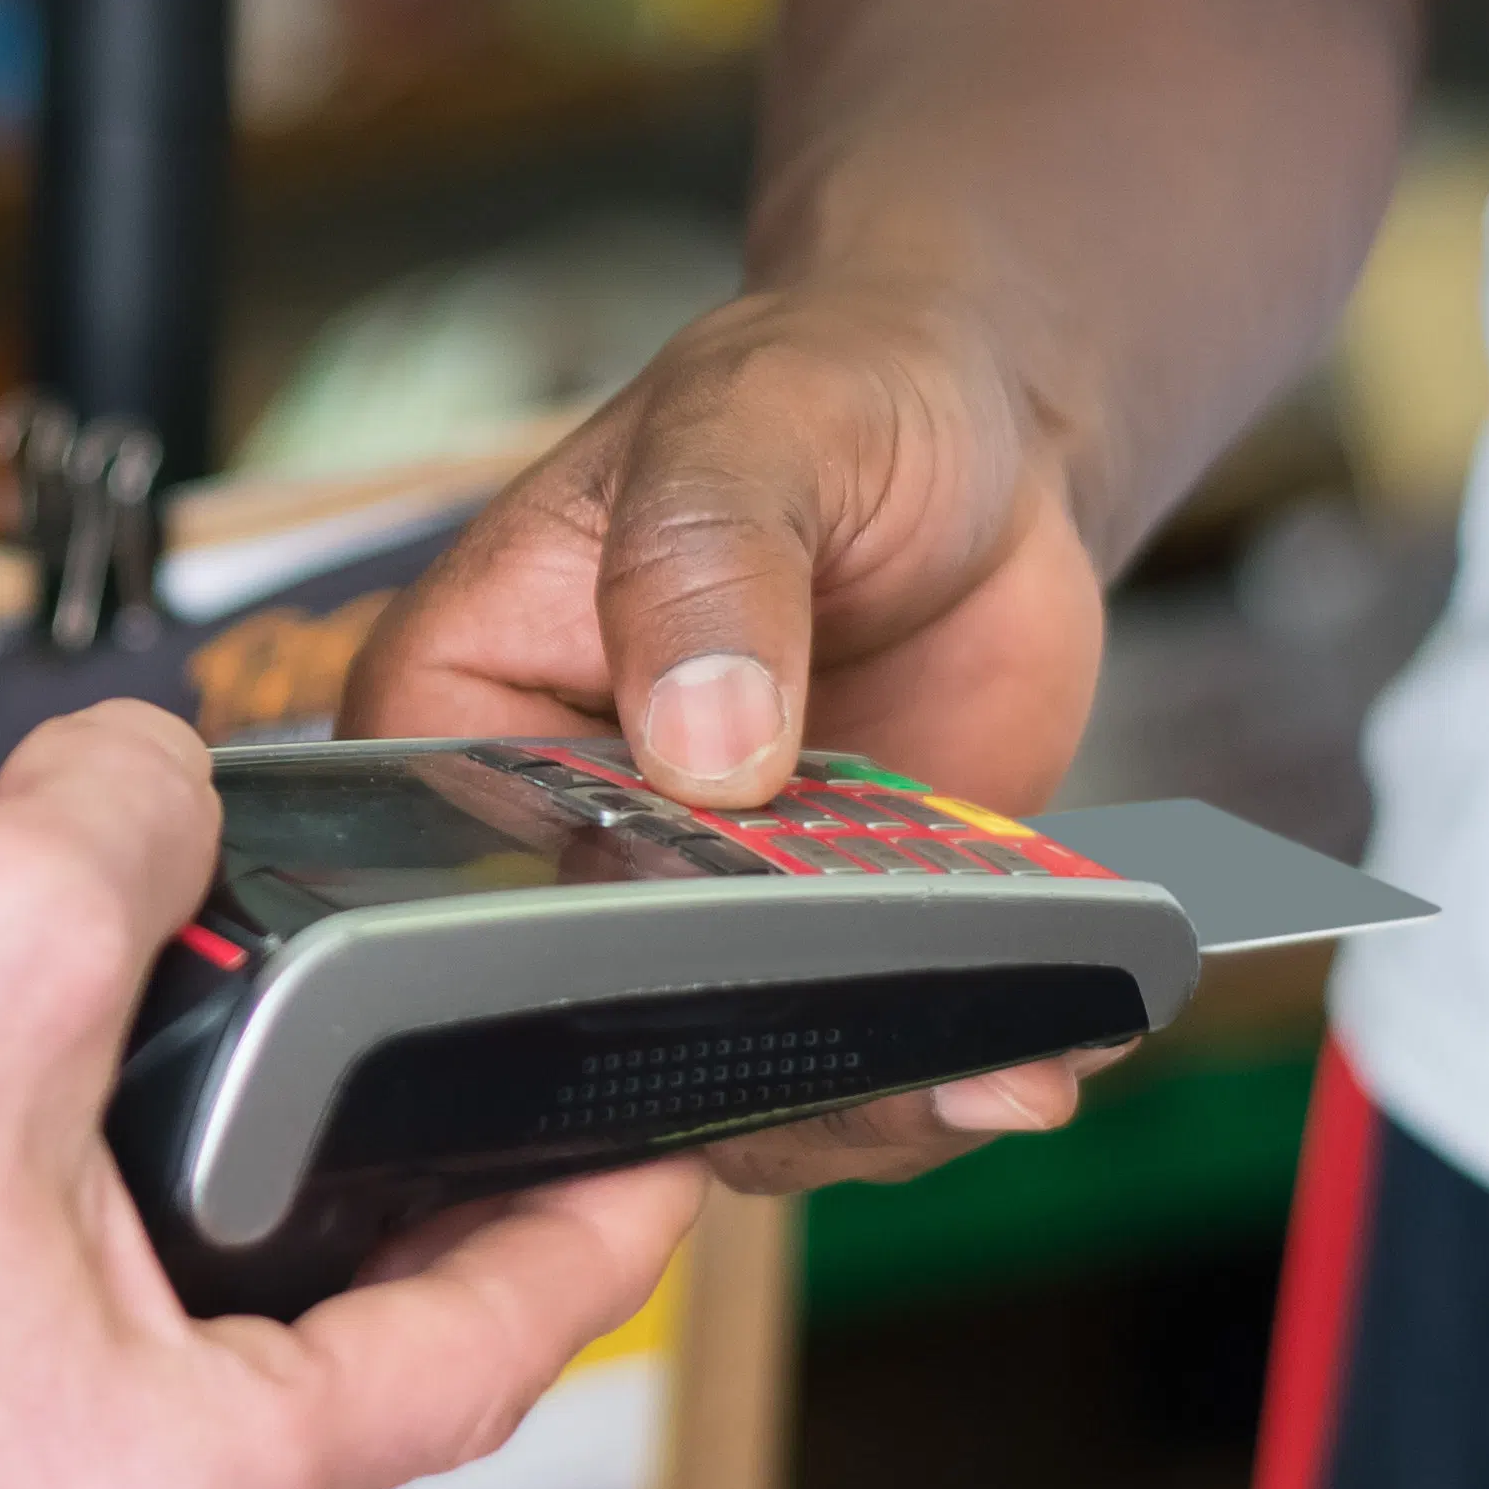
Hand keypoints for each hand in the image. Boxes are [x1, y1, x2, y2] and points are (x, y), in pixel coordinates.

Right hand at [0, 698, 703, 1488]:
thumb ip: (133, 831)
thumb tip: (152, 777)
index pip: (459, 1370)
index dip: (578, 1251)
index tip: (648, 1192)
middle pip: (299, 1382)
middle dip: (362, 1227)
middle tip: (445, 1113)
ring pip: (128, 1370)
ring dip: (171, 1230)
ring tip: (211, 1078)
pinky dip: (24, 1248)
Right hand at [348, 276, 1122, 1187]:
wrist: (986, 432)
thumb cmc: (827, 390)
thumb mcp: (753, 431)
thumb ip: (707, 566)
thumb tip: (702, 743)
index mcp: (454, 716)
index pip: (447, 885)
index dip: (555, 958)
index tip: (698, 973)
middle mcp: (548, 841)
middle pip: (590, 1016)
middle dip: (736, 1063)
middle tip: (889, 1067)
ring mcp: (686, 906)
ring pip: (724, 1071)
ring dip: (862, 1098)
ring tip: (999, 1078)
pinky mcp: (814, 944)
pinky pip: (846, 1052)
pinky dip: (940, 1071)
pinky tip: (1041, 1052)